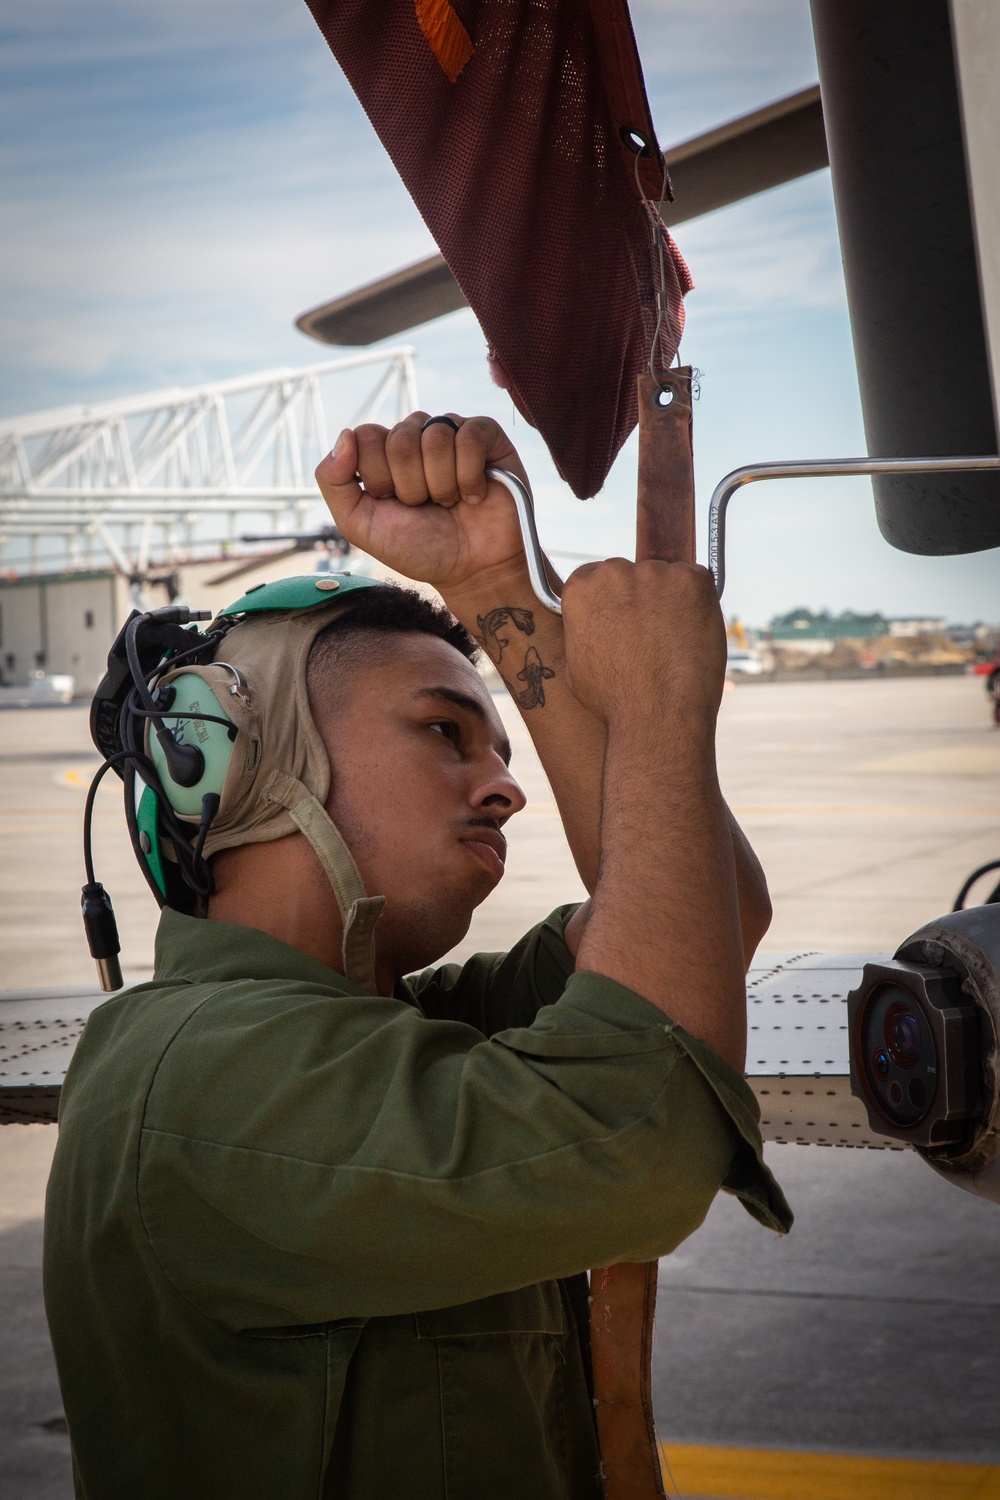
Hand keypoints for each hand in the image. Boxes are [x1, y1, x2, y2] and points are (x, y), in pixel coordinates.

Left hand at [315, 413, 530, 595]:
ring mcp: (451, 433)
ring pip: (435, 438)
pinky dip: (469, 476)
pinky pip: (469, 437)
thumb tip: (345, 434)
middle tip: (425, 507)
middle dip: (411, 486)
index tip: (393, 503)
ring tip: (450, 504)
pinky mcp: (487, 436)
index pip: (365, 436)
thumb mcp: (361, 525)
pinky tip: (473, 494)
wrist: (471, 571)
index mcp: (383, 452)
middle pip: (399, 439)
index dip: (378, 477)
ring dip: (442, 486)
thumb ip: (334, 483)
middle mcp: (416, 437)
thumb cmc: (419, 549)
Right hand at [560, 557, 727, 724]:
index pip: (595, 576)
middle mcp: (615, 572)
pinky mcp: (693, 581)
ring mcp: (656, 573)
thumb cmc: (614, 700)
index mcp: (582, 588)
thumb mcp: (576, 663)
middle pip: (631, 574)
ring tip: (672, 643)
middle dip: (640, 599)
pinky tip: (691, 636)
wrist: (657, 715)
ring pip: (665, 579)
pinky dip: (699, 603)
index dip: (611, 599)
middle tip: (649, 635)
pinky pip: (698, 582)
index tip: (621, 618)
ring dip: (670, 602)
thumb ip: (582, 630)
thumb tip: (588, 623)